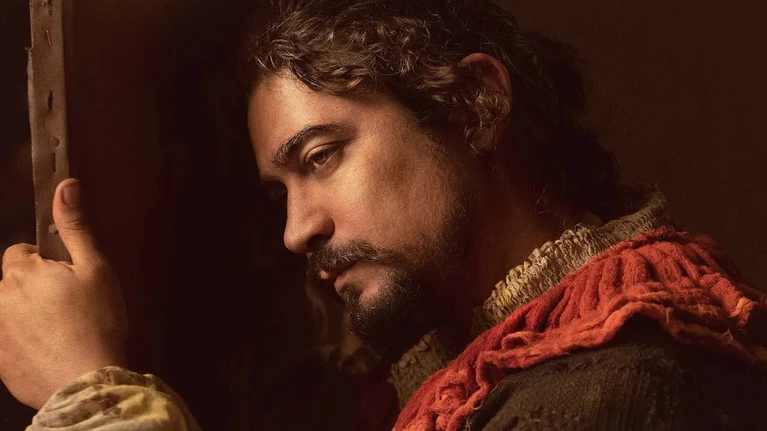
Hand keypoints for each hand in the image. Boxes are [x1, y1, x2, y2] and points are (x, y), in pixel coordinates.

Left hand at [0, 178, 127, 408]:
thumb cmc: (96, 323)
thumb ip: (76, 227)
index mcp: (22, 272)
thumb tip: (66, 186)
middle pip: (12, 283)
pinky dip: (24, 344)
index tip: (66, 280)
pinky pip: (8, 341)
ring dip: (27, 317)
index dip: (46, 264)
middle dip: (35, 290)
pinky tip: (49, 350)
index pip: (20, 253)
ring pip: (9, 312)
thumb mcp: (95, 268)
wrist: (86, 381)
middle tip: (69, 307)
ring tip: (60, 331)